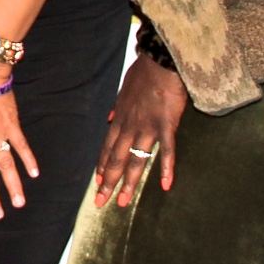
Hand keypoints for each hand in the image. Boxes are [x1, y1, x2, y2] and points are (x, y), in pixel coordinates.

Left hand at [97, 55, 183, 204]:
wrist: (160, 60)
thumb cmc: (144, 73)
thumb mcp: (123, 90)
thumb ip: (117, 107)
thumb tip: (109, 117)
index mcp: (120, 117)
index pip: (107, 147)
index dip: (102, 166)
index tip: (97, 182)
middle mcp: (130, 125)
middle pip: (116, 158)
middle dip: (108, 182)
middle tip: (101, 203)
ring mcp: (148, 126)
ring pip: (135, 159)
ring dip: (129, 182)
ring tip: (124, 202)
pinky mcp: (166, 124)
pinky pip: (166, 150)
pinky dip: (166, 168)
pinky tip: (166, 185)